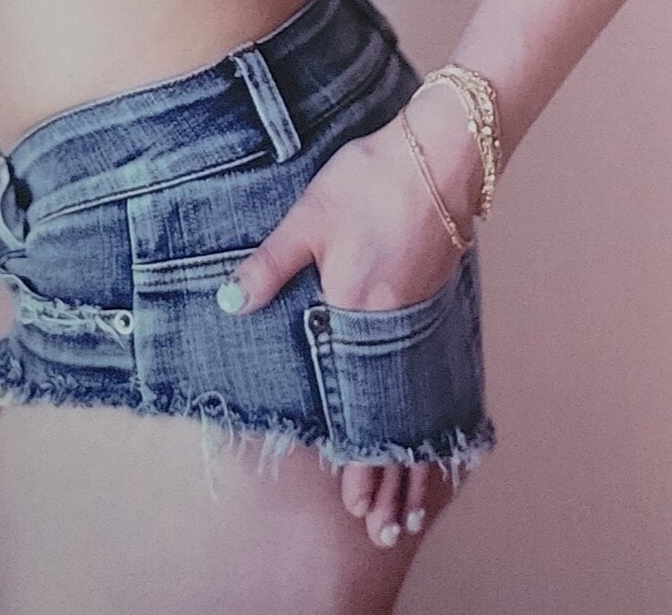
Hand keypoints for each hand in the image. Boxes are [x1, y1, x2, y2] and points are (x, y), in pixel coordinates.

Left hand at [217, 90, 480, 548]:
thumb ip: (271, 265)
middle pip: (387, 413)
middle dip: (384, 472)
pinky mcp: (435, 297)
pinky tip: (429, 429)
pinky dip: (427, 409)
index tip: (351, 498)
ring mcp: (419, 313)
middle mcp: (392, 324)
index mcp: (356, 308)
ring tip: (411, 501)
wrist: (441, 151)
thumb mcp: (310, 216)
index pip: (353, 400)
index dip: (354, 455)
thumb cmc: (371, 178)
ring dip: (411, 451)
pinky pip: (427, 371)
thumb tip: (230, 303)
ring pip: (413, 397)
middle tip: (378, 521)